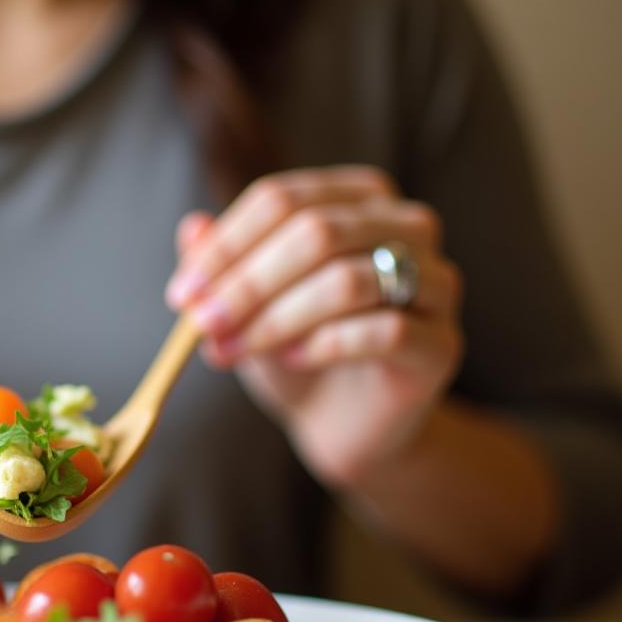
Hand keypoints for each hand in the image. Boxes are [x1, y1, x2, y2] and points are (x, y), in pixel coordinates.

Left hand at [166, 166, 463, 488]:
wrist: (343, 424)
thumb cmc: (294, 349)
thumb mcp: (247, 305)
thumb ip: (222, 264)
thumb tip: (191, 228)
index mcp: (359, 198)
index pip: (283, 199)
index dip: (226, 245)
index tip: (181, 294)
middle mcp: (408, 226)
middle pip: (316, 232)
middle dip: (246, 284)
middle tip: (201, 325)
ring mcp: (434, 282)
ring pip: (347, 281)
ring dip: (275, 319)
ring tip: (233, 350)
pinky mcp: (440, 343)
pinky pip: (383, 331)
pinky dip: (325, 345)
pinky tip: (294, 361)